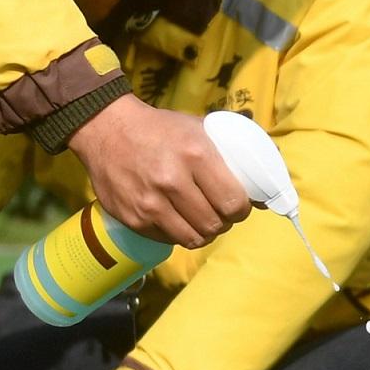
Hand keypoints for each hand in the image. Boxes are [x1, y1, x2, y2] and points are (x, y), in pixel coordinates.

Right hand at [65, 95, 249, 247]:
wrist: (106, 129)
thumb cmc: (161, 129)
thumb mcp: (199, 129)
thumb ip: (231, 154)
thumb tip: (263, 189)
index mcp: (195, 155)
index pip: (233, 203)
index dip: (242, 210)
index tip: (239, 206)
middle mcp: (172, 181)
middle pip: (215, 224)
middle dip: (224, 222)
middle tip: (221, 213)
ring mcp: (150, 202)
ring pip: (193, 238)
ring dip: (203, 232)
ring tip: (202, 220)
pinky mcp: (133, 217)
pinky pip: (168, 240)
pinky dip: (178, 233)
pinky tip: (178, 218)